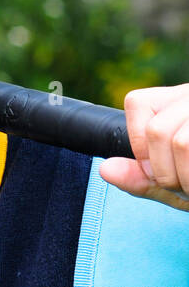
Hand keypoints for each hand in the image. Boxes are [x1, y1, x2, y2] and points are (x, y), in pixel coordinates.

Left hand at [98, 84, 188, 212]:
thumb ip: (142, 179)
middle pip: (158, 130)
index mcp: (181, 99)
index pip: (137, 102)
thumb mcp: (177, 183)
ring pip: (182, 141)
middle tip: (187, 186)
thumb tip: (105, 170)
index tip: (161, 168)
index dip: (140, 146)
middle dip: (166, 173)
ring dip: (188, 180)